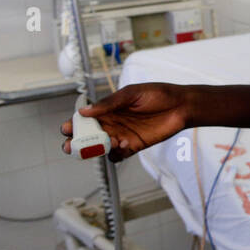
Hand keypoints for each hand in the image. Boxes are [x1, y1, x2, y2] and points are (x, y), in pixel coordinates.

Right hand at [59, 82, 191, 160]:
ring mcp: (121, 136)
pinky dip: (115, 154)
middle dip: (76, 143)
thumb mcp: (131, 94)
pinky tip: (123, 145)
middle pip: (87, 137)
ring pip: (100, 148)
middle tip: (72, 146)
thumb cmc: (157, 94)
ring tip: (109, 141)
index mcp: (107, 109)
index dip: (73, 125)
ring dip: (98, 149)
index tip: (68, 129)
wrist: (181, 105)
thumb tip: (84, 111)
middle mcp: (111, 124)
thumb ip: (109, 103)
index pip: (84, 119)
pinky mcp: (133, 146)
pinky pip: (117, 155)